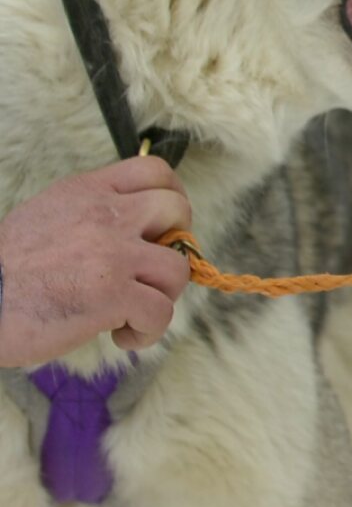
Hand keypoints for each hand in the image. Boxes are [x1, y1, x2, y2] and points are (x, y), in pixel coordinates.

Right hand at [0, 158, 192, 366]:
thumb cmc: (4, 268)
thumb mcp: (48, 215)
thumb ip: (93, 212)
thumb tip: (137, 228)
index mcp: (87, 191)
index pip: (155, 171)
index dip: (173, 197)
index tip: (165, 225)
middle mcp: (106, 216)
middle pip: (178, 211)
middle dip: (177, 244)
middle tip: (152, 271)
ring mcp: (113, 255)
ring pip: (178, 268)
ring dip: (163, 295)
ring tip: (134, 311)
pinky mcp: (113, 295)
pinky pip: (161, 312)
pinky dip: (148, 331)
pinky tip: (122, 335)